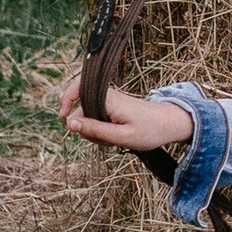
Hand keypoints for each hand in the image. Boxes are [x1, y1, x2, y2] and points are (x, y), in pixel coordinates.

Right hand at [54, 72, 195, 153]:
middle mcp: (107, 96)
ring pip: (90, 118)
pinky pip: (98, 120)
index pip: (79, 88)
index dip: (66, 99)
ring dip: (96, 133)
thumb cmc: (149, 130)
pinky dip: (102, 131)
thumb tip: (70, 123)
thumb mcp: (121, 136)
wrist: (169, 124)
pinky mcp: (113, 108)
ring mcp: (110, 102)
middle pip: (82, 111)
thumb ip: (95, 130)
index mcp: (108, 98)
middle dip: (87, 130)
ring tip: (114, 141)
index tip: (62, 117)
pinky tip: (114, 139)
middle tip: (105, 142)